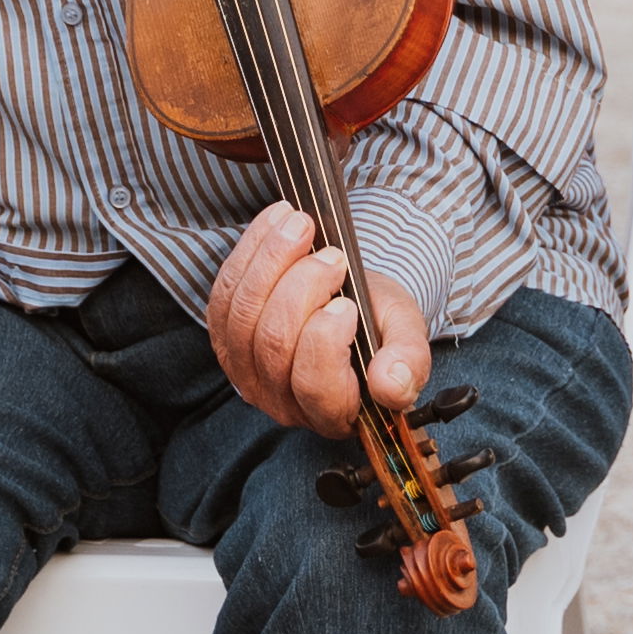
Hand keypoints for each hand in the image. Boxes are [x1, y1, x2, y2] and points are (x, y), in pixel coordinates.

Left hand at [210, 201, 426, 434]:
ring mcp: (245, 372)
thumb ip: (409, 361)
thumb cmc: (377, 324)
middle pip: (274, 343)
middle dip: (300, 288)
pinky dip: (248, 252)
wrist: (351, 301)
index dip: (325, 340)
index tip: (347, 303)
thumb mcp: (407, 335)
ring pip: (242, 315)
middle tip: (332, 257)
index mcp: (333, 411)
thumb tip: (391, 385)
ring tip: (300, 225)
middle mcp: (282, 401)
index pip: (314, 385)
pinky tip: (275, 222)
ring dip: (270, 261)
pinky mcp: (224, 338)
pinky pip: (223, 294)